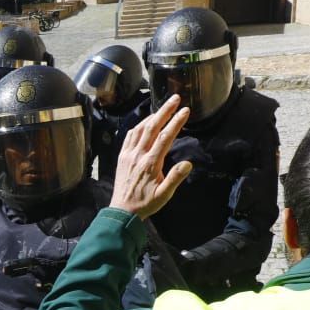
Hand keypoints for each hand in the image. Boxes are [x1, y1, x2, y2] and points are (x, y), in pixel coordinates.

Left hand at [110, 97, 195, 218]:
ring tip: (163, 108)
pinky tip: (144, 123)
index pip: (165, 137)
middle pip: (152, 127)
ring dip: (152, 116)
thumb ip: (175, 178)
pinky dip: (138, 126)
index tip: (185, 110)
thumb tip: (188, 163)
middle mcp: (138, 155)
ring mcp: (128, 154)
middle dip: (165, 111)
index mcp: (150, 163)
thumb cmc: (146, 203)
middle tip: (175, 98)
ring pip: (139, 129)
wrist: (122, 211)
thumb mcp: (164, 195)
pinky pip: (129, 136)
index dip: (176, 122)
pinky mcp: (121, 157)